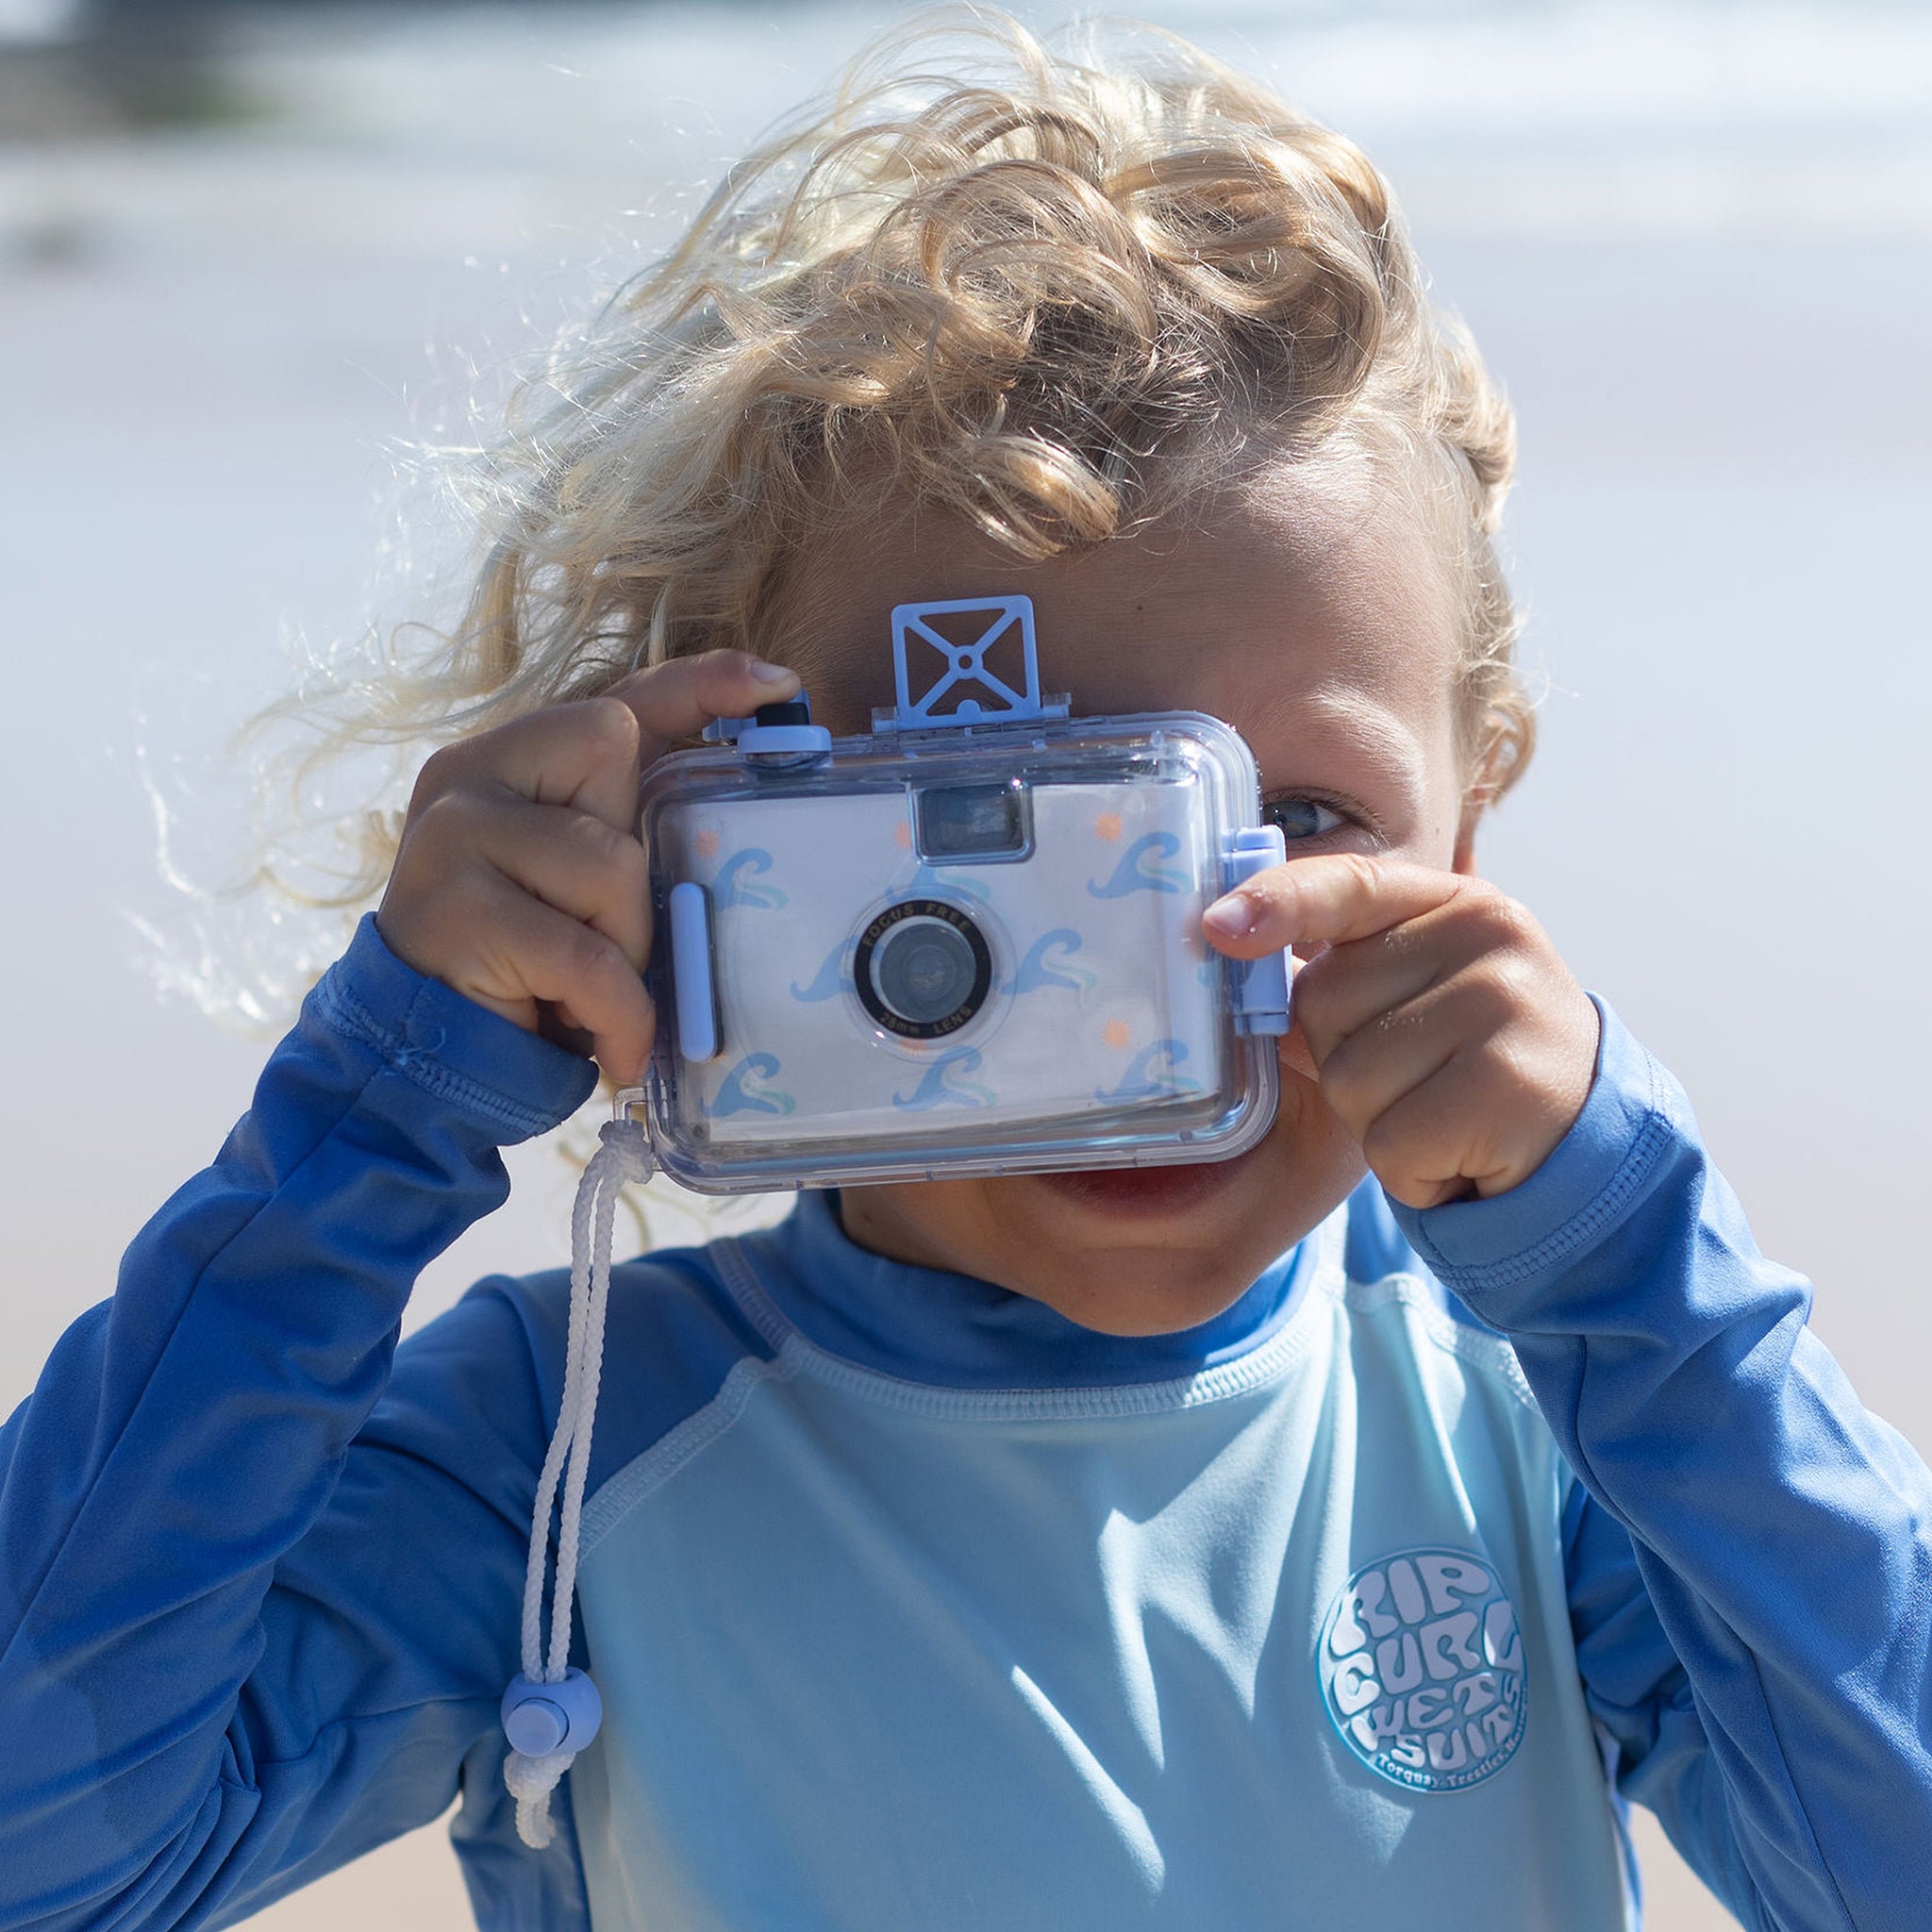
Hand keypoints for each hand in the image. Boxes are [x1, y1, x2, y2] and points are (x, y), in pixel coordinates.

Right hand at [376, 651, 798, 1082]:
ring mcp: (452, 834)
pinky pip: (586, 955)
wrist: (423, 1059)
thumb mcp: (588, 894)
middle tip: (608, 941)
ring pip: (610, 864)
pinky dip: (618, 1013)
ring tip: (592, 1001)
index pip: (619, 702)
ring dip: (626, 951)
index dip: (700, 685)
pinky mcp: (454, 910)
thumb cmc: (527, 974)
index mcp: (509, 759)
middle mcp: (469, 774)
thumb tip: (741, 816)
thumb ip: (634, 842)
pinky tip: (614, 1050)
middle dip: (638, 867)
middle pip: (614, 757)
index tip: (777, 684)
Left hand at [1203, 856, 1599, 1209]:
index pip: (1349, 884)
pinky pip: (1387, 1140)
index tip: (1217, 926)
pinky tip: (1458, 1154)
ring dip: (1375, 1123)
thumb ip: (1343, 976)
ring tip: (1442, 1116)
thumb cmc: (1470, 1063)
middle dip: (1343, 1062)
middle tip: (1418, 1080)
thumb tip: (1242, 955)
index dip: (1278, 902)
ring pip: (1348, 1080)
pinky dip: (1409, 1169)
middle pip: (1323, 1004)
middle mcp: (1488, 938)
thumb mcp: (1418, 998)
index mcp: (1457, 903)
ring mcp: (1504, 1008)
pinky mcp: (1508, 1089)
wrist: (1586, 1144)